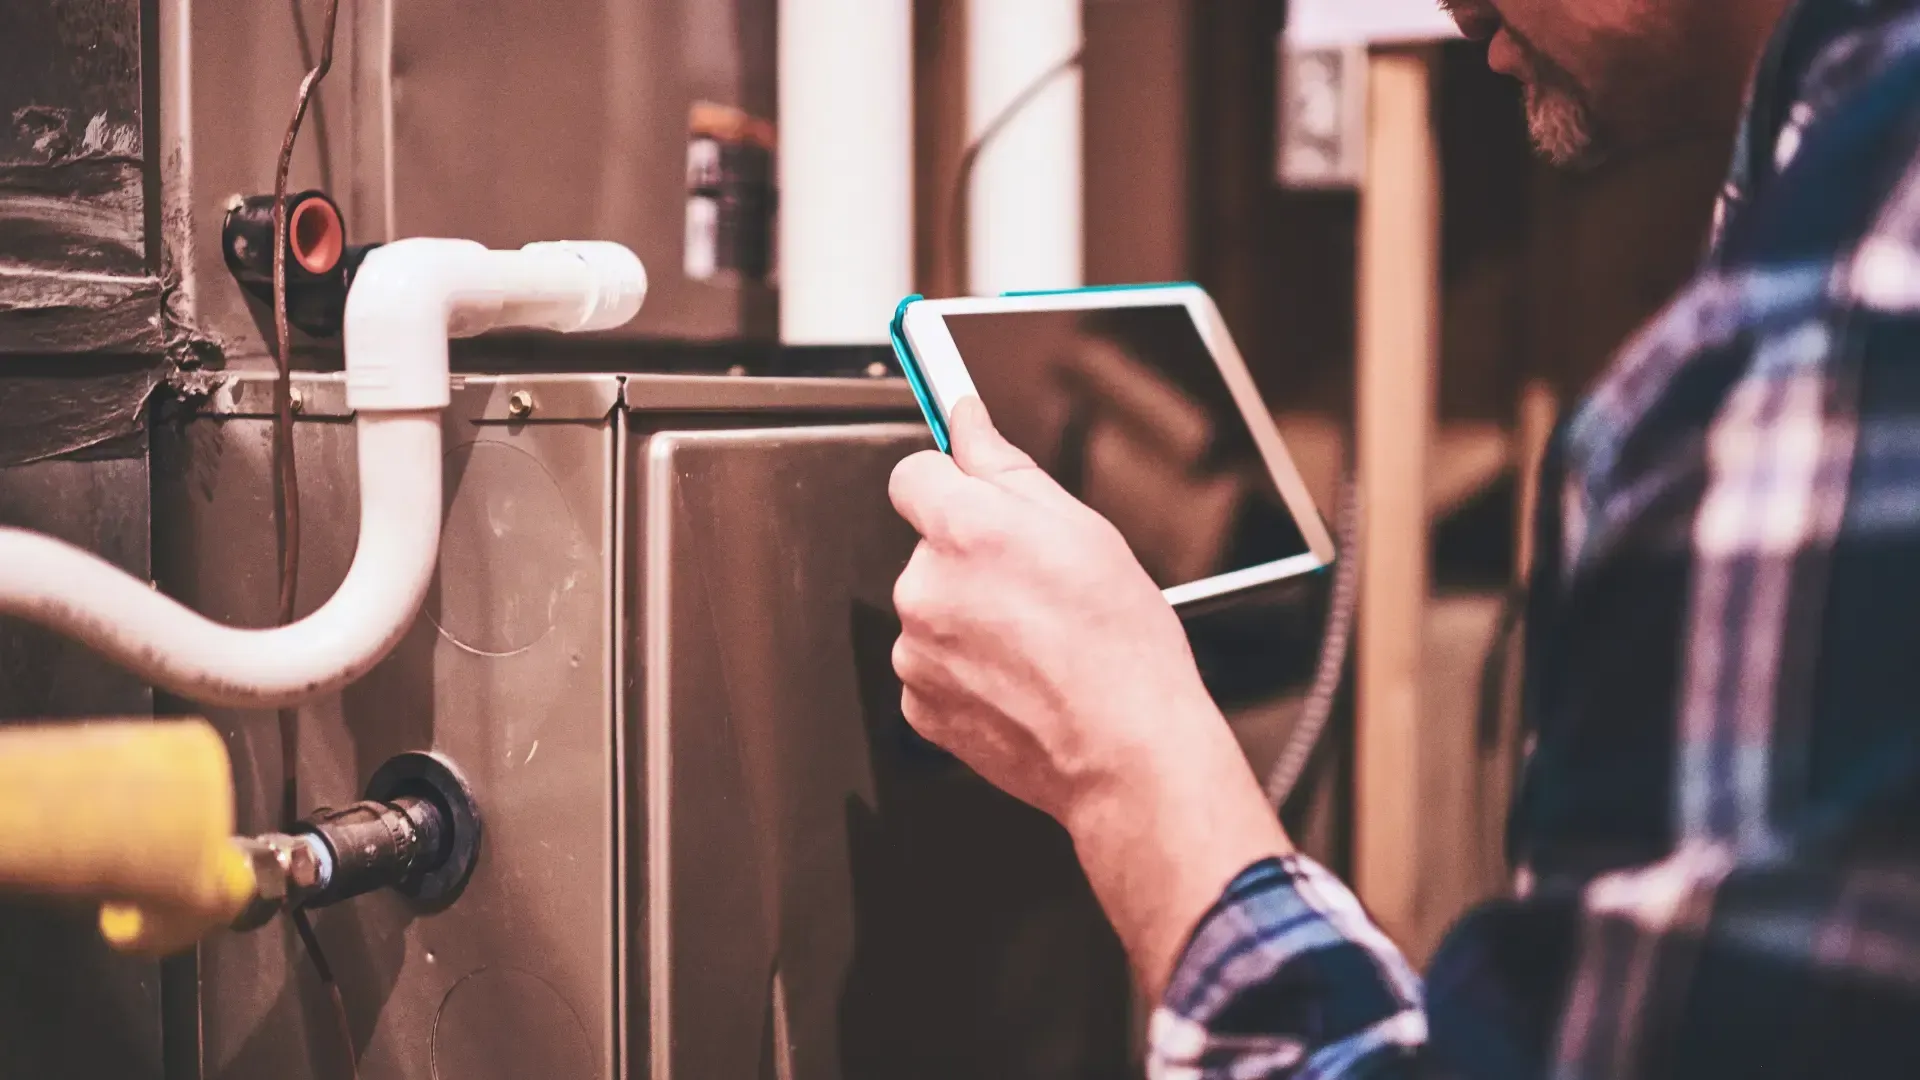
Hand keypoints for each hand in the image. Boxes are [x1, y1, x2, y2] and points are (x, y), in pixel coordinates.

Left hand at [889, 397, 1292, 995]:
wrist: (1126, 751)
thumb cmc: (1122, 647)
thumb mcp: (1082, 529)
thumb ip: (1005, 467)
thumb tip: (968, 423)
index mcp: (964, 530)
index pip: (913, 474)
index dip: (950, 482)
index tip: (973, 493)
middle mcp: (925, 588)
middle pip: (929, 548)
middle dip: (973, 559)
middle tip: (1039, 588)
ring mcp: (916, 651)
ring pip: (934, 610)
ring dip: (971, 617)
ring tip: (1039, 643)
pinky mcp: (918, 705)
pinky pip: (934, 667)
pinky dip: (967, 670)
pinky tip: (1021, 679)